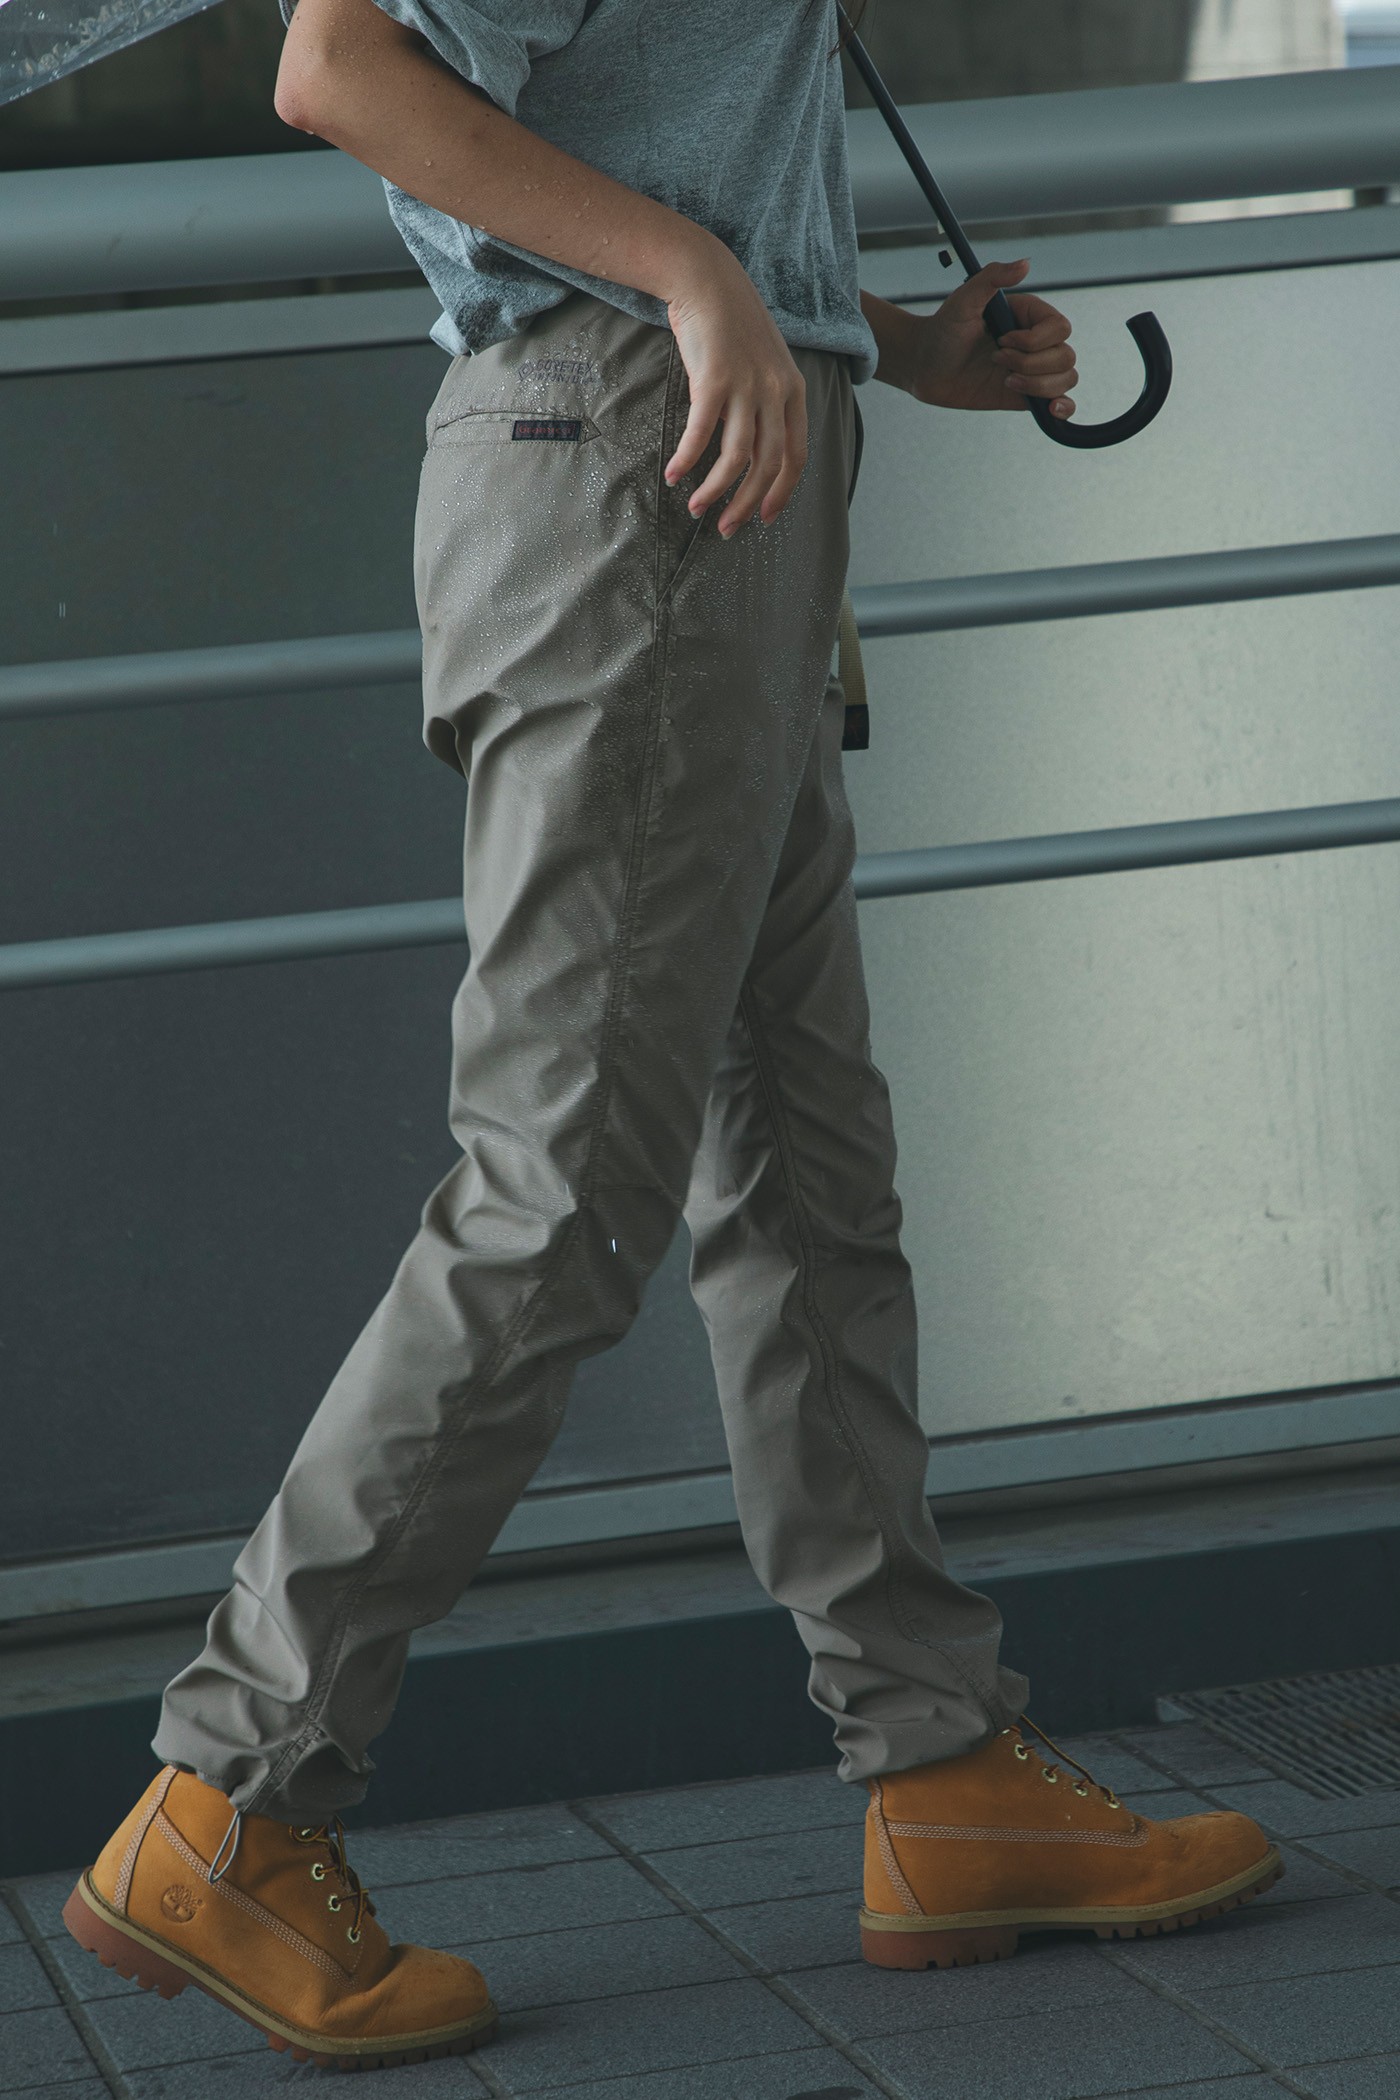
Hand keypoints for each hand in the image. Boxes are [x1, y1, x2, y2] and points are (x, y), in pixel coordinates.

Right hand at [662, 238, 807, 536]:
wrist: (708, 279)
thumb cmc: (731, 324)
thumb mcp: (763, 363)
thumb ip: (765, 403)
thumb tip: (750, 449)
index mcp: (793, 391)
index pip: (796, 456)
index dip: (781, 493)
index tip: (764, 518)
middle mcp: (775, 392)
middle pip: (767, 465)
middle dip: (747, 504)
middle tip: (727, 528)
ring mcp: (747, 386)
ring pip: (736, 457)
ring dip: (716, 491)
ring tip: (696, 509)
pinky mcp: (714, 380)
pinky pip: (701, 435)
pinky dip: (686, 460)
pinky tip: (673, 476)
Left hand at [907, 259, 1077, 420]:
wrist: (924, 367)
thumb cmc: (943, 330)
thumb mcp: (963, 299)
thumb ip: (992, 277)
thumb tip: (1025, 264)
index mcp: (1029, 316)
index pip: (1059, 328)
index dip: (1034, 340)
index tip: (1001, 340)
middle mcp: (1036, 342)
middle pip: (1065, 356)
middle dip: (1031, 363)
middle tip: (994, 359)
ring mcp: (1033, 369)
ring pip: (1066, 378)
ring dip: (1037, 384)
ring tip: (1006, 382)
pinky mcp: (1025, 395)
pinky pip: (1059, 402)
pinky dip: (1064, 408)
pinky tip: (1052, 409)